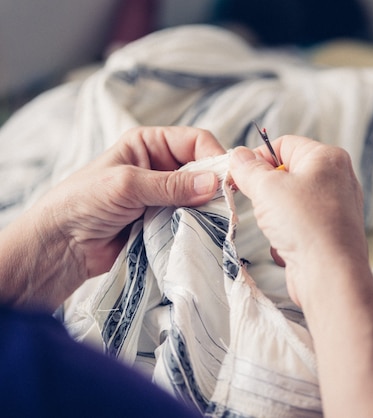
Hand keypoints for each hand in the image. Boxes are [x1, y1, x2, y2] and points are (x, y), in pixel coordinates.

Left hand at [0, 126, 223, 309]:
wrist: (62, 246)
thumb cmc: (83, 202)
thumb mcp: (127, 185)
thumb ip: (171, 185)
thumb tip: (214, 184)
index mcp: (150, 144)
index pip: (196, 141)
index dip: (214, 156)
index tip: (227, 180)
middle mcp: (162, 166)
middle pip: (203, 169)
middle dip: (215, 185)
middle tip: (226, 206)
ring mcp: (165, 196)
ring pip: (201, 197)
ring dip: (209, 208)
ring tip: (217, 222)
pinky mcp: (166, 221)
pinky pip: (193, 219)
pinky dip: (200, 225)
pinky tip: (205, 233)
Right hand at [229, 135, 367, 307]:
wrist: (329, 274)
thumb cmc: (304, 224)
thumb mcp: (266, 188)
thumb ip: (249, 169)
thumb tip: (238, 156)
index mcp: (328, 157)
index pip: (284, 144)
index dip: (259, 157)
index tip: (242, 175)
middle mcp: (337, 179)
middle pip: (288, 174)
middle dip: (267, 192)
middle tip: (261, 205)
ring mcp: (336, 208)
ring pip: (290, 203)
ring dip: (275, 218)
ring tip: (279, 229)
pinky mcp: (330, 233)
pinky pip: (298, 226)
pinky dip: (287, 236)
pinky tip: (289, 247)